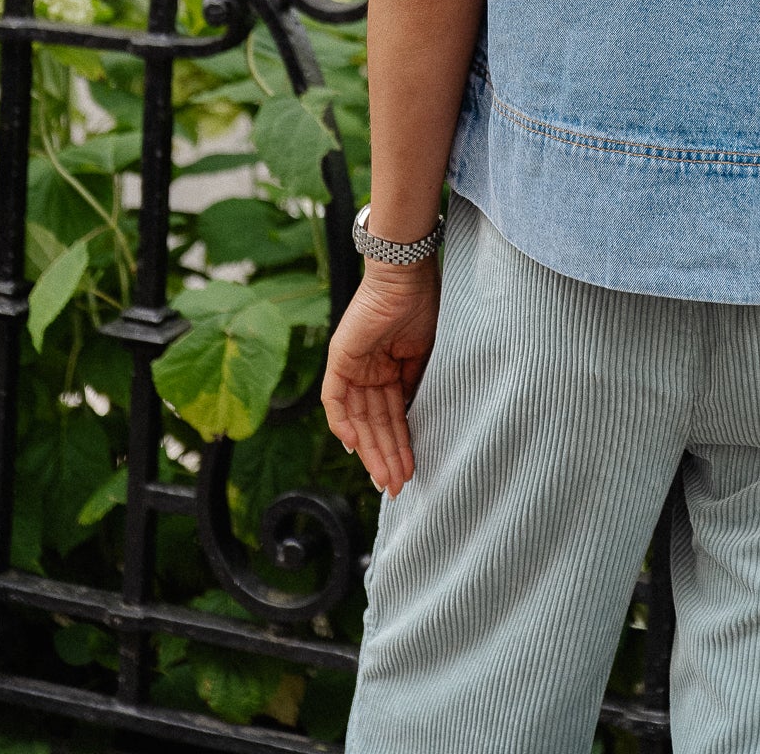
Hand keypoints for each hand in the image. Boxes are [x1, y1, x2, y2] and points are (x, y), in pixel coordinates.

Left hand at [321, 259, 440, 496]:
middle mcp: (368, 372)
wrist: (408, 274)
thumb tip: (415, 422)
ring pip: (357, 418)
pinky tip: (356, 446)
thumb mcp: (426, 355)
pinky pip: (334, 399)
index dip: (401, 445)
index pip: (392, 416)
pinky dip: (342, 422)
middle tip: (397, 486)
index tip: (412, 470)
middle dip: (386, 455)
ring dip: (371, 448)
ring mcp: (352, 365)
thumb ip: (416, 386)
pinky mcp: (339, 358)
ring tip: (386, 476)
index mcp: (389, 370)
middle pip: (374, 423)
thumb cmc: (424, 305)